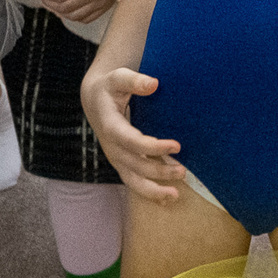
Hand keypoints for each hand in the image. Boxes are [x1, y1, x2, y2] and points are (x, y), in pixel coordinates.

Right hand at [79, 64, 187, 199]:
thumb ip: (134, 81)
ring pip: (133, 180)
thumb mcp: (118, 78)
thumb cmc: (110, 87)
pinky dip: (149, 193)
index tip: (177, 145)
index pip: (132, 141)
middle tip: (183, 171)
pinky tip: (168, 199)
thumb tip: (154, 84)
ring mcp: (116, 157)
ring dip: (153, 190)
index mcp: (111, 126)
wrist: (94, 101)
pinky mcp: (122, 163)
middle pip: (135, 165)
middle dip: (159, 170)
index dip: (153, 147)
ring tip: (175, 194)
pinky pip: (134, 182)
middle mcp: (112, 146)